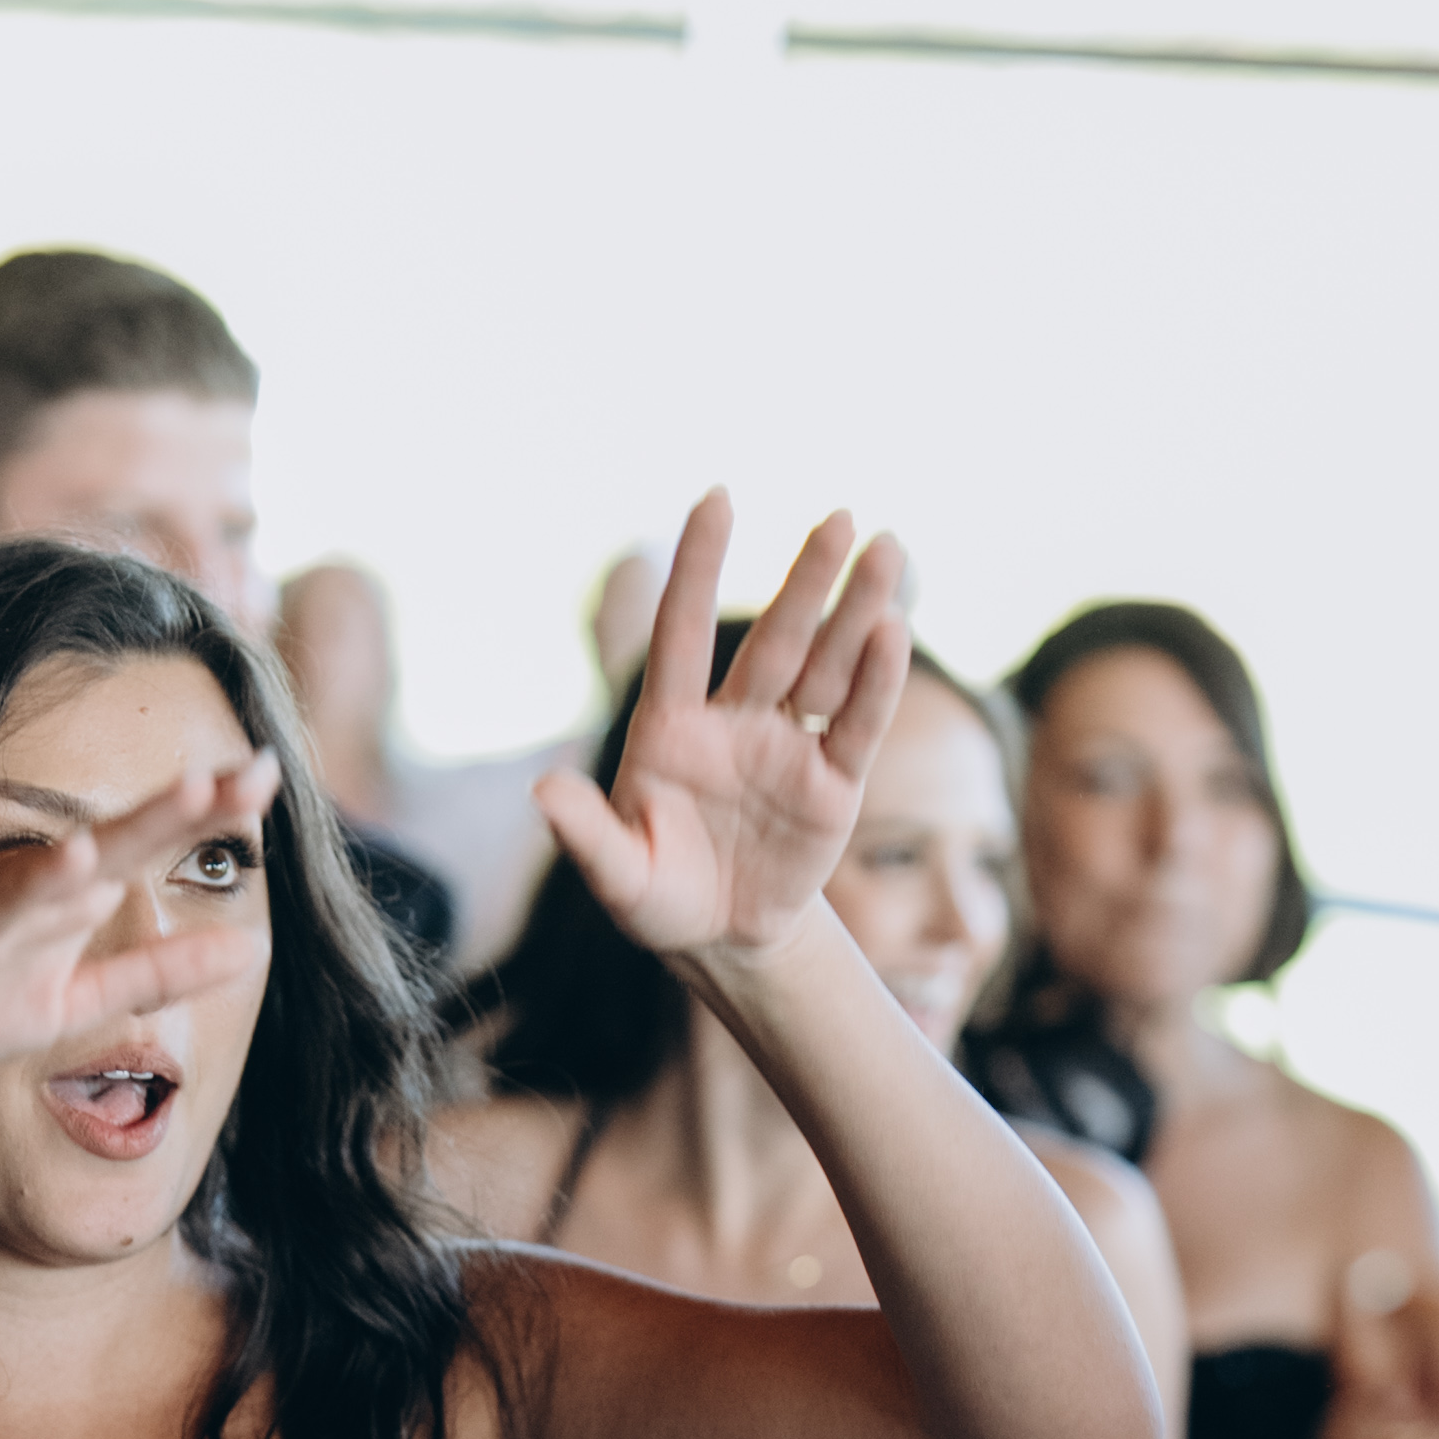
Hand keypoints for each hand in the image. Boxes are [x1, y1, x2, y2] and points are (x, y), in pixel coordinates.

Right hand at [0, 755, 281, 1107]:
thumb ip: (156, 975)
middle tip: (262, 764)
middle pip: (124, 836)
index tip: (273, 775)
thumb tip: (248, 949)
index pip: (151, 846)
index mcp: (70, 898)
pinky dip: (33, 886)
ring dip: (126, 827)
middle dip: (192, 802)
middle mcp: (35, 887)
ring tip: (192, 793)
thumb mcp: (78, 1003)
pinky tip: (77, 862)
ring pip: (64, 860)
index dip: (209, 813)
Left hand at [532, 491, 910, 975]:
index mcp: (671, 728)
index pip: (684, 631)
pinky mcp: (833, 786)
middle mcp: (733, 722)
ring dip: (856, 610)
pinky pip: (857, 726)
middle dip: (807, 579)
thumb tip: (544, 790)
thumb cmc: (658, 897)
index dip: (698, 566)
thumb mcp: (618, 876)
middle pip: (775, 640)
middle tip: (841, 517)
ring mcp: (787, 747)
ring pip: (826, 666)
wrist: (722, 940)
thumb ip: (587, 835)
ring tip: (886, 547)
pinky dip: (877, 683)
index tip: (717, 498)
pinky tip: (893, 632)